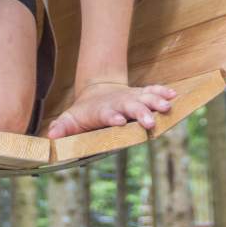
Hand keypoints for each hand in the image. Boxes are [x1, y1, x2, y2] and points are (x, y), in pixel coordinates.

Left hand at [42, 80, 176, 139]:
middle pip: (131, 107)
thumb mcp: (70, 118)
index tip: (118, 122)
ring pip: (145, 98)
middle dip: (140, 113)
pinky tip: (174, 95)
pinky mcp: (140, 95)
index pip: (107, 114)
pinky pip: (153, 91)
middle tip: (150, 122)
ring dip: (156, 102)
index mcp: (103, 110)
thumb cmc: (84, 111)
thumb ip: (62, 127)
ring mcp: (131, 97)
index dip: (112, 117)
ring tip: (167, 107)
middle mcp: (119, 103)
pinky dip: (163, 92)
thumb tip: (51, 136)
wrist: (98, 89)